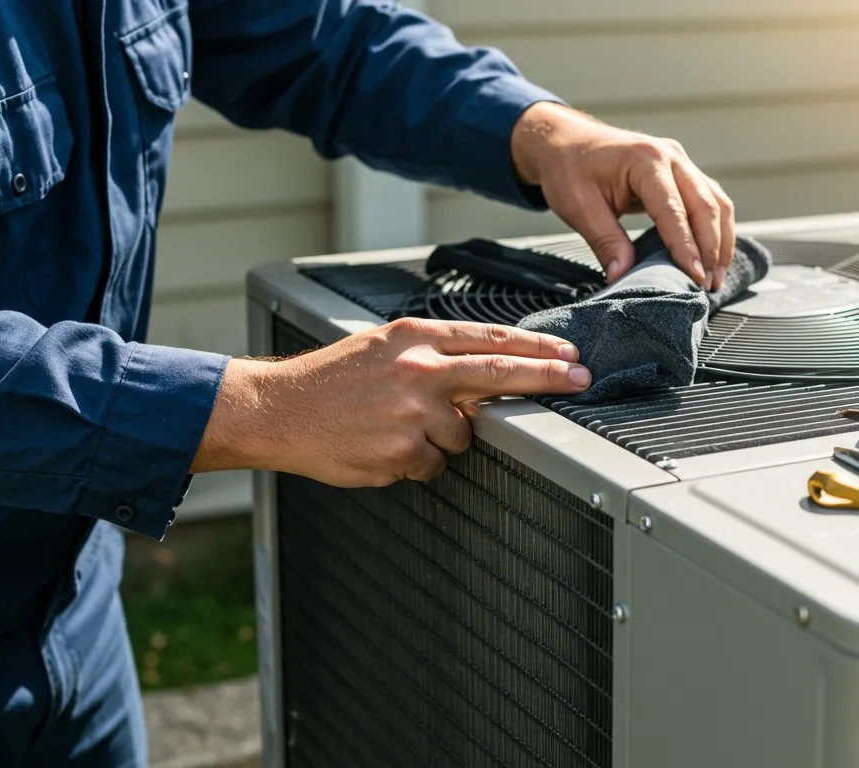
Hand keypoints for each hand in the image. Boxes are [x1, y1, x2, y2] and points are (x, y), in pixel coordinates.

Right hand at [191, 318, 590, 484]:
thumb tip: (487, 373)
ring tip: (397, 428)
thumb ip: (434, 356)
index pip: (492, 339)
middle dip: (548, 378)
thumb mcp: (384, 347)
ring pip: (464, 436)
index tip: (569, 355)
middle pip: (502, 373)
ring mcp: (413, 413)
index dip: (537, 349)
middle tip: (581, 379)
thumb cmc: (330, 380)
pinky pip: (433, 465)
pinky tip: (384, 447)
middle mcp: (419, 370)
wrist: (277, 408)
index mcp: (416, 338)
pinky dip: (416, 462)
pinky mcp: (401, 451)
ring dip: (444, 439)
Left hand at [511, 101, 736, 289]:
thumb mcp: (579, 207)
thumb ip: (605, 241)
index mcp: (645, 160)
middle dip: (711, 249)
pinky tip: (715, 256)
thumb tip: (622, 276)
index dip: (686, 246)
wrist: (567, 141)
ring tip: (716, 277)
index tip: (694, 277)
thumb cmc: (570, 168)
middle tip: (708, 285)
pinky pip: (711, 201)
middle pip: (706, 206)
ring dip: (721, 242)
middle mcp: (671, 156)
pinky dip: (717, 230)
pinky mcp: (683, 173)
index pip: (674, 209)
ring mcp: (681, 162)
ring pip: (717, 203)